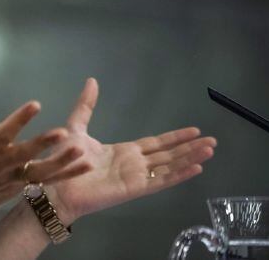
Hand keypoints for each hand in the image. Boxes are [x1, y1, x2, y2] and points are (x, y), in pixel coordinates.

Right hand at [0, 84, 92, 221]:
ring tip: (83, 151)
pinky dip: (67, 173)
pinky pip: (48, 179)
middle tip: (64, 133)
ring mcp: (14, 177)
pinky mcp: (22, 185)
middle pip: (25, 154)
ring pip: (41, 170)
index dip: (18, 120)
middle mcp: (0, 164)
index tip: (34, 105)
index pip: (2, 134)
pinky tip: (87, 164)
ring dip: (63, 163)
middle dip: (44, 144)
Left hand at [45, 78, 216, 224]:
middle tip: (213, 141)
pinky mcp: (134, 188)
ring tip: (210, 150)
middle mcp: (134, 164)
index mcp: (124, 152)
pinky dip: (179, 174)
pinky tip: (196, 168)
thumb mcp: (76, 126)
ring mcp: (136, 177)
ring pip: (170, 166)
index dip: (175, 137)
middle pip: (169, 154)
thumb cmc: (64, 159)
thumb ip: (86, 105)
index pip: (156, 143)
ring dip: (190, 158)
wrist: (55, 184)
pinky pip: (161, 181)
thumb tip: (92, 81)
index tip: (194, 131)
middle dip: (190, 147)